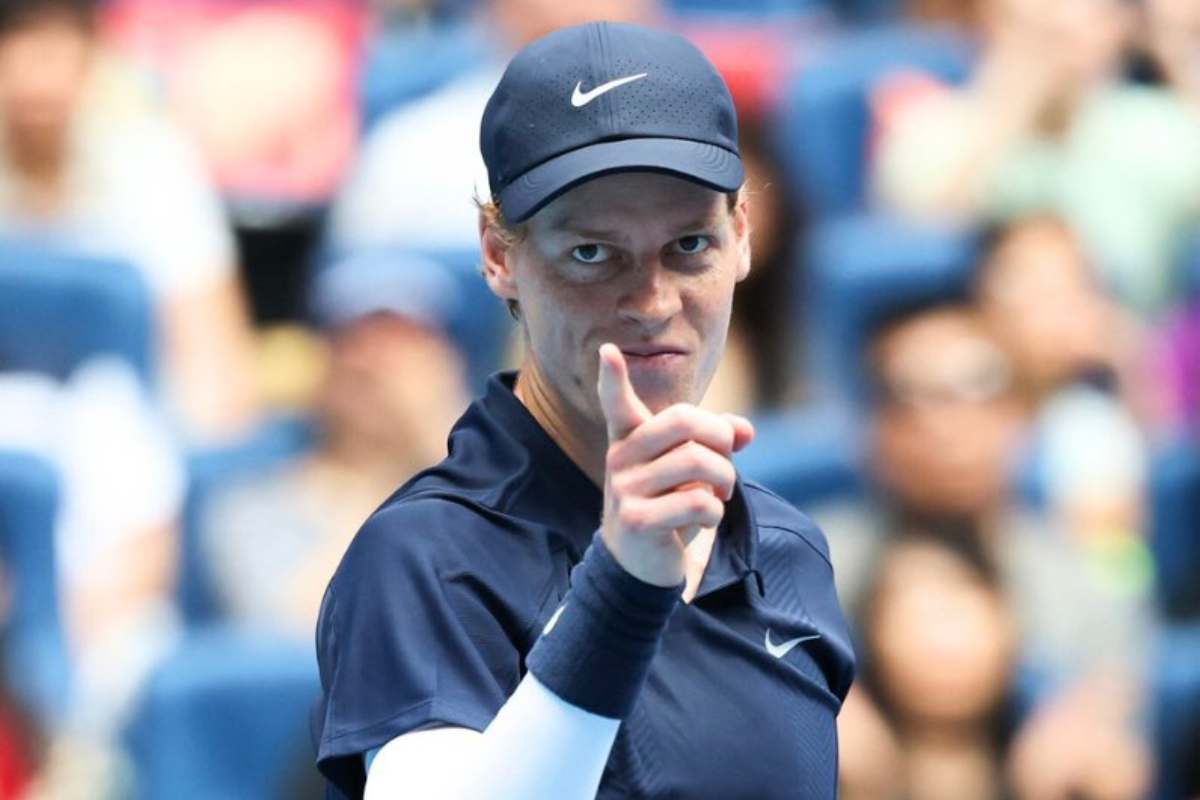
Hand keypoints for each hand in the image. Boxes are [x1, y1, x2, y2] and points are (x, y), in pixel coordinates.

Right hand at [596, 343, 753, 586]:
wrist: (643, 563)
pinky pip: (697, 502)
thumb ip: (718, 441)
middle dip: (721, 438)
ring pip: (699, 462)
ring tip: (720, 494)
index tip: (608, 351)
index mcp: (630, 438)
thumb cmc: (668, 503)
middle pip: (685, 421)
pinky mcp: (637, 521)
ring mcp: (625, 490)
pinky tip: (703, 520)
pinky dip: (714, 512)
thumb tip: (746, 431)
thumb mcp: (692, 469)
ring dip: (725, 479)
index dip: (612, 377)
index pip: (617, 403)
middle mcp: (620, 458)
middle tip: (727, 458)